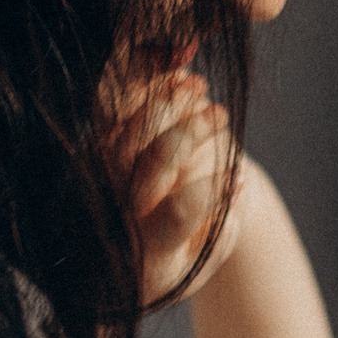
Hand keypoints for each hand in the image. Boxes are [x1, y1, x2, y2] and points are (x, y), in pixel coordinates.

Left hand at [101, 55, 246, 308]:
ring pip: (131, 131)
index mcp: (146, 249)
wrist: (128, 256)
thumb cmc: (178, 258)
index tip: (241, 177)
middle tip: (222, 115)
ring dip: (167, 103)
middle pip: (154, 161)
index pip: (180, 210)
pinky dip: (146, 93)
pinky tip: (177, 78)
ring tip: (199, 86)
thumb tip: (235, 184)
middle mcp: (117, 211)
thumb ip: (223, 231)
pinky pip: (116, 115)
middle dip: (192, 132)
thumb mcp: (204, 260)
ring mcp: (102, 180)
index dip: (215, 189)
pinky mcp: (96, 154)